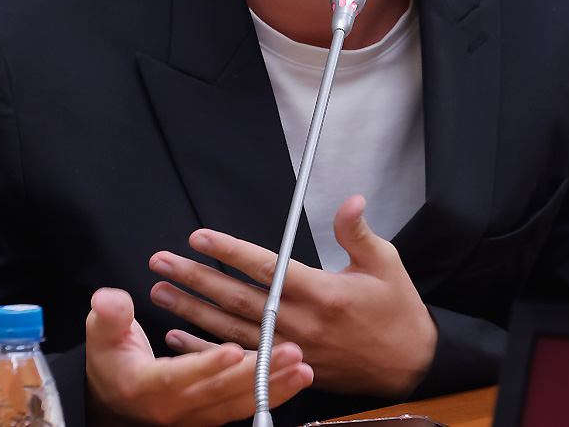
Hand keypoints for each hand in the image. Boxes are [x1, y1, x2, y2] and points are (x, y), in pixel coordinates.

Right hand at [84, 288, 311, 426]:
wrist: (115, 399)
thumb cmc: (112, 363)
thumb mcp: (102, 336)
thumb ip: (109, 317)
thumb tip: (108, 299)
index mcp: (146, 386)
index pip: (179, 376)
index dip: (206, 364)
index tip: (234, 350)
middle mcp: (175, 407)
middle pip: (220, 392)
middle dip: (257, 374)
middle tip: (290, 353)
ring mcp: (196, 415)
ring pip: (238, 403)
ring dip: (273, 385)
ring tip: (303, 368)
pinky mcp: (212, 415)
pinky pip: (244, 406)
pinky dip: (271, 393)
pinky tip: (296, 378)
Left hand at [149, 195, 437, 398]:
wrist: (408, 364)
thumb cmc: (397, 311)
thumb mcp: (386, 263)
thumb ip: (358, 232)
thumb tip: (351, 201)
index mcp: (322, 292)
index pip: (265, 268)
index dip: (230, 251)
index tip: (200, 237)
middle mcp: (300, 322)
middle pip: (236, 298)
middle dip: (196, 278)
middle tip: (161, 262)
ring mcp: (289, 348)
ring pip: (229, 329)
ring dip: (192, 311)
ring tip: (161, 292)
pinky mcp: (287, 367)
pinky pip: (238, 359)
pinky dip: (205, 351)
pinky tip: (179, 338)